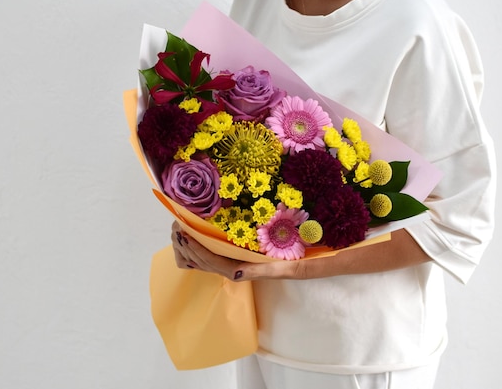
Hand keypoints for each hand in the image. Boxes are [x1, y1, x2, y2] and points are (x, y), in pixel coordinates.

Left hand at [170, 221, 299, 280]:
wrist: (324, 261)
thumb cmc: (308, 260)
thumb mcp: (290, 266)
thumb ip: (263, 271)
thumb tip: (236, 275)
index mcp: (249, 271)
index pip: (214, 263)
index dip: (196, 249)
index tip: (184, 232)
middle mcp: (242, 269)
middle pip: (204, 263)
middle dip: (187, 247)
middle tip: (176, 225)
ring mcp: (241, 262)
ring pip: (206, 261)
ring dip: (191, 247)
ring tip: (181, 227)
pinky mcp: (244, 256)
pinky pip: (215, 255)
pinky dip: (201, 246)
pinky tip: (196, 233)